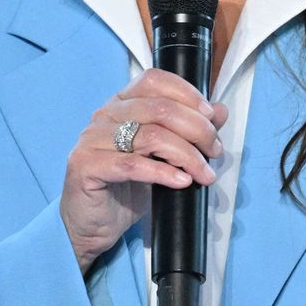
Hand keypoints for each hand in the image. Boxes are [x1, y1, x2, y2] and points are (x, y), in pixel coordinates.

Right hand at [60, 68, 225, 271]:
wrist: (92, 225)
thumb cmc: (125, 188)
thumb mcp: (163, 156)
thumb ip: (188, 130)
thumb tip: (219, 111)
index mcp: (121, 103)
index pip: (155, 80)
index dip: (188, 94)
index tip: (211, 117)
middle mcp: (104, 115)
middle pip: (160, 109)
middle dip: (197, 129)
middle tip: (215, 152)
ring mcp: (92, 139)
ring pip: (152, 136)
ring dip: (187, 155)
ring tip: (204, 173)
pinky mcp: (87, 166)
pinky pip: (133, 165)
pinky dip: (164, 173)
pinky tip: (182, 181)